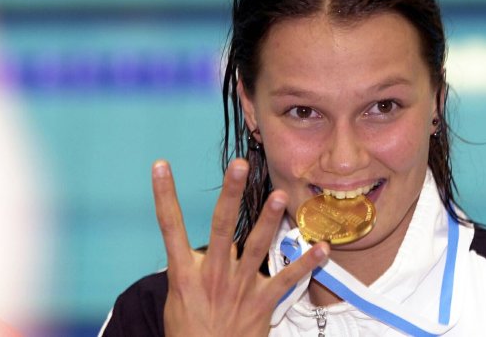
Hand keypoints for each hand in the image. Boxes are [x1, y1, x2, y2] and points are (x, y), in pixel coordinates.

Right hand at [152, 158, 328, 335]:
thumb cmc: (190, 331)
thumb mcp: (179, 298)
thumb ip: (190, 268)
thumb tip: (199, 246)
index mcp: (185, 273)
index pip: (169, 227)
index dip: (164, 195)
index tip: (162, 166)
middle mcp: (213, 275)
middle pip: (220, 227)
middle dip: (230, 194)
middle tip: (239, 166)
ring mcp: (239, 287)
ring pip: (255, 247)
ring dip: (268, 220)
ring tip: (279, 195)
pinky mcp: (262, 302)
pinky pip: (287, 279)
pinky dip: (307, 263)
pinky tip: (323, 247)